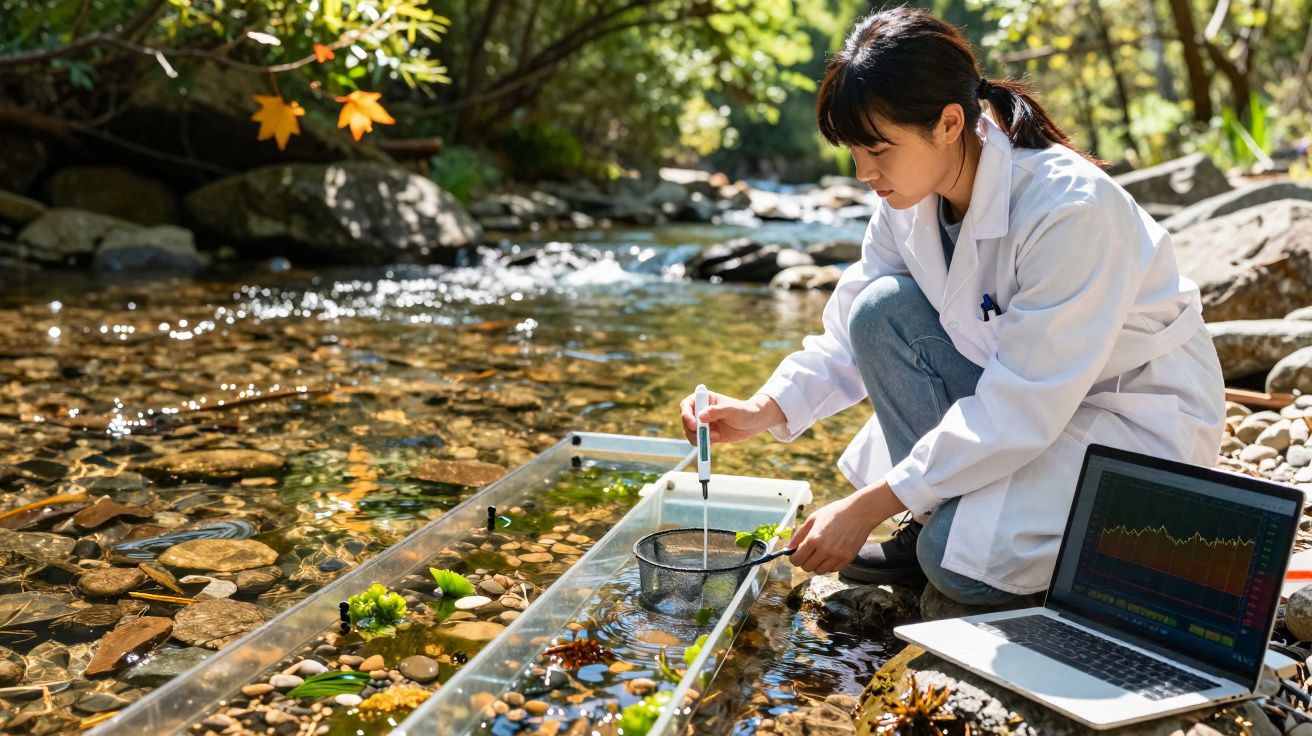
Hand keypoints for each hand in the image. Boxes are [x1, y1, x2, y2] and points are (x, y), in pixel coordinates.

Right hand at [678, 391, 783, 445]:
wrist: (752, 423)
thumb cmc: (743, 412)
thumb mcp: (732, 410)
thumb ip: (717, 411)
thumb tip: (701, 416)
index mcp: (704, 399)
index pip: (686, 405)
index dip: (686, 415)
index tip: (694, 425)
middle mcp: (700, 411)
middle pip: (686, 421)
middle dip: (693, 430)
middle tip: (707, 435)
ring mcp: (702, 423)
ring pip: (690, 433)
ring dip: (699, 438)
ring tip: (716, 437)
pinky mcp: (707, 434)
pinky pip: (697, 441)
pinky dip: (703, 444)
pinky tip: (716, 441)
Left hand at [787, 482, 905, 573]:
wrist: (860, 513)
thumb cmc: (834, 513)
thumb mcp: (813, 519)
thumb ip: (798, 536)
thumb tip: (788, 549)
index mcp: (814, 539)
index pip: (796, 560)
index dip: (794, 558)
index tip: (797, 554)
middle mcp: (825, 550)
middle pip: (806, 568)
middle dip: (804, 561)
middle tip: (809, 552)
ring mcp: (837, 556)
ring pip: (819, 571)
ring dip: (816, 564)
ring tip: (820, 552)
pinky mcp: (847, 560)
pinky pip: (832, 570)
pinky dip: (829, 564)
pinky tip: (831, 553)